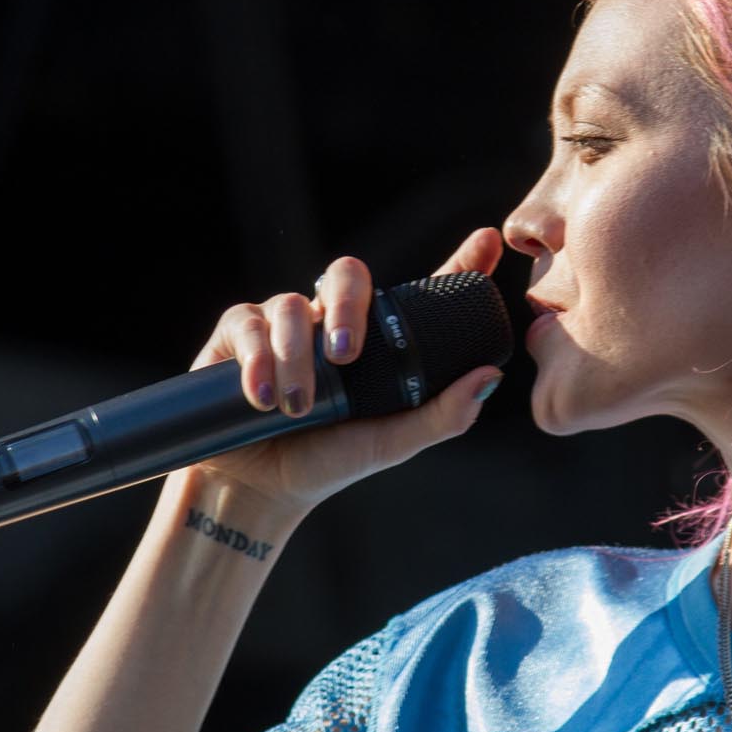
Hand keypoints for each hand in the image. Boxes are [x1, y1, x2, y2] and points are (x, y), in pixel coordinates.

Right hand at [181, 227, 505, 515]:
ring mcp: (286, 322)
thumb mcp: (392, 443)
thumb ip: (442, 415)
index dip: (458, 262)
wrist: (261, 488)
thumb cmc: (331, 461)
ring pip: (292, 306)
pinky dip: (258, 362)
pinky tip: (263, 398)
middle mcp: (334, 320)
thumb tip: (491, 375)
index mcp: (379, 339)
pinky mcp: (240, 332)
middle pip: (348, 273)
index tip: (488, 242)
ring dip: (296, 358)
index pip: (422, 292)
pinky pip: (250, 324)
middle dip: (349, 305)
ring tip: (299, 408)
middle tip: (346, 356)